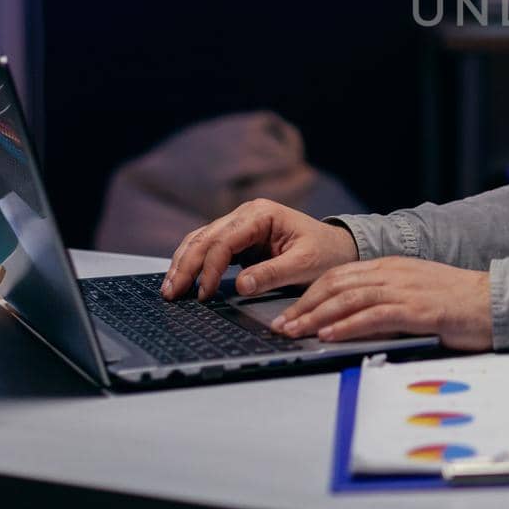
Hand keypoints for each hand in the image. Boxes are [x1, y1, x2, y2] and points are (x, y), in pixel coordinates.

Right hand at [161, 198, 359, 300]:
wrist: (338, 248)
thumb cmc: (326, 253)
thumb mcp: (304, 264)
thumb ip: (273, 274)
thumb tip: (241, 286)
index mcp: (262, 214)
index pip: (225, 240)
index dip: (210, 267)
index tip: (205, 294)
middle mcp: (247, 214)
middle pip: (205, 238)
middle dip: (186, 266)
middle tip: (171, 294)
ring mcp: (241, 225)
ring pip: (201, 241)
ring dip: (184, 264)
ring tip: (170, 290)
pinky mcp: (239, 240)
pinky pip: (209, 249)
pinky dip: (195, 264)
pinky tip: (183, 281)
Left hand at [272, 256, 492, 351]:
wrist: (495, 300)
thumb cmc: (459, 301)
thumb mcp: (417, 292)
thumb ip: (388, 299)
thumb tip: (355, 319)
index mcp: (393, 266)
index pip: (340, 275)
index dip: (310, 293)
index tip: (290, 312)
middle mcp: (394, 273)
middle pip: (337, 284)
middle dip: (304, 305)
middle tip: (282, 325)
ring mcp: (405, 289)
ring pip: (349, 298)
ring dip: (317, 317)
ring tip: (295, 332)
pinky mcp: (417, 310)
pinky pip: (374, 315)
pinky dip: (347, 325)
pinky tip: (330, 335)